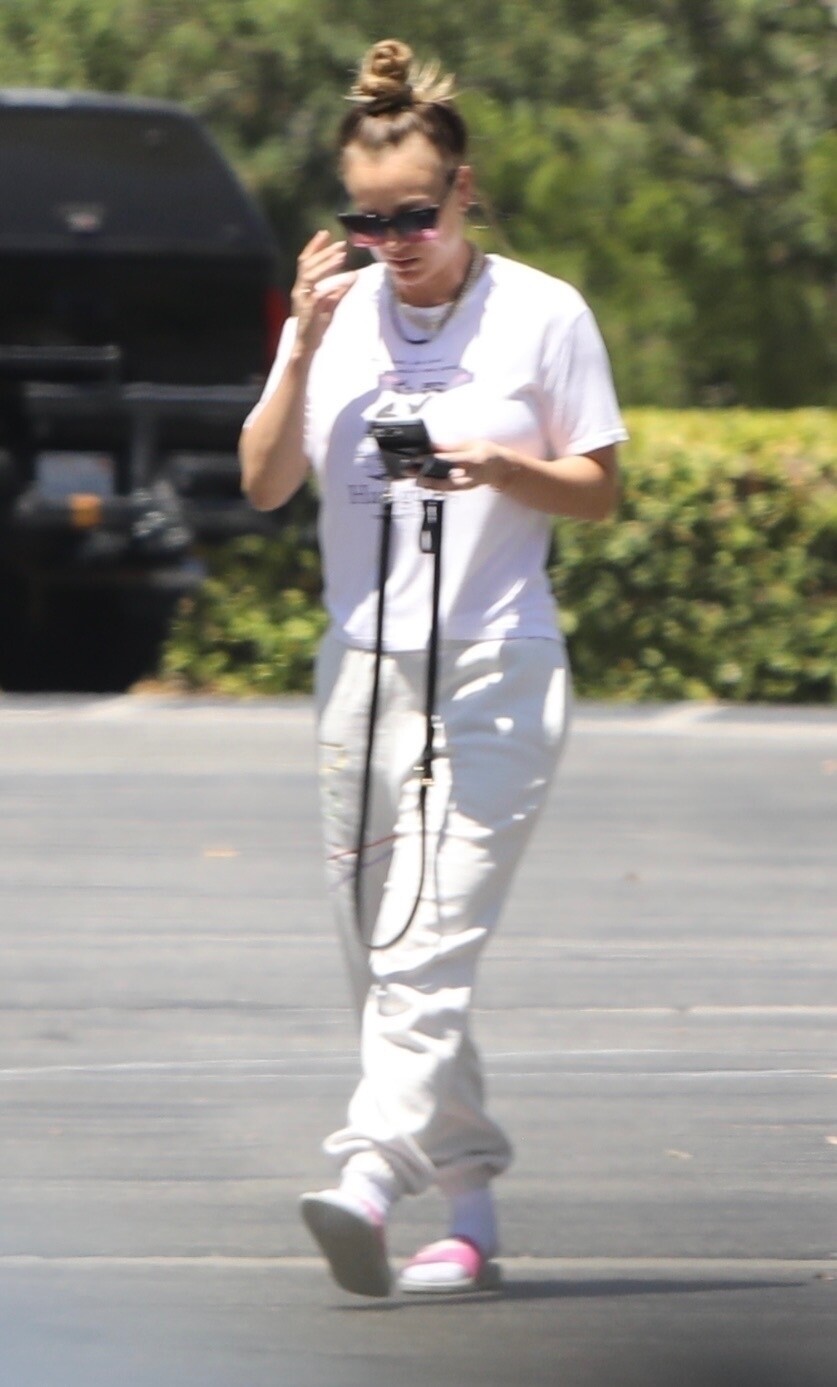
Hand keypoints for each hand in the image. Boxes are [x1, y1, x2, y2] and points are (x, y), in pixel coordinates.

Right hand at [291, 231, 356, 351]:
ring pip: (311, 275)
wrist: (307, 345)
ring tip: (342, 255)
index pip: (305, 261)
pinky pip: (321, 293)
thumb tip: (352, 277)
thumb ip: (339, 291)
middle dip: (324, 252)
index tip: (325, 233)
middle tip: (341, 244)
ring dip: (327, 264)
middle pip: (308, 264)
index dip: (314, 246)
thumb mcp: (329, 305)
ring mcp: (302, 299)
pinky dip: (334, 285)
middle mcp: (299, 290)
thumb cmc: (316, 326)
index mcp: (302, 286)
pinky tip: (347, 279)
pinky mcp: (309, 309)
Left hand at [415, 440, 512, 491]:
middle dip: (429, 478)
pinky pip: (448, 489)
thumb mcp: (472, 444)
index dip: (434, 460)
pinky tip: (425, 483)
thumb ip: (452, 447)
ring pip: (447, 488)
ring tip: (416, 480)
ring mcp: (468, 484)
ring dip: (430, 485)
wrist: (500, 469)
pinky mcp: (464, 488)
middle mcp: (471, 475)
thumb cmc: (487, 453)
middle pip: (448, 479)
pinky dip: (436, 486)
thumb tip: (433, 446)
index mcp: (474, 460)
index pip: (451, 460)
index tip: (419, 459)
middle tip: (414, 475)